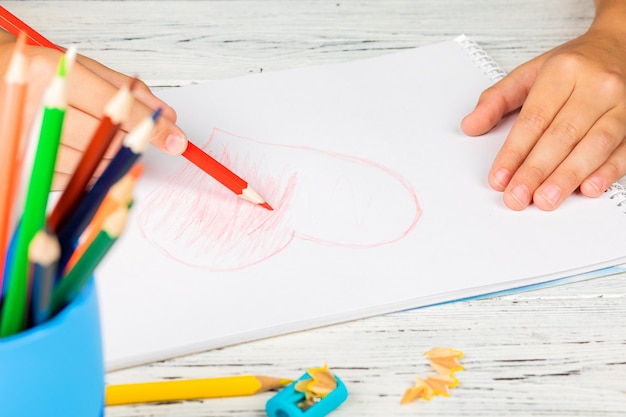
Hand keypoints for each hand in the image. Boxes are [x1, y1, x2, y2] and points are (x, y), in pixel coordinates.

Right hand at [0, 31, 187, 189]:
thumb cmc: (40, 76)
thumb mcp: (84, 70)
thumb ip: (128, 92)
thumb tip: (168, 117)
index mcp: (47, 75)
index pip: (115, 110)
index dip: (151, 127)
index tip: (176, 139)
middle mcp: (31, 109)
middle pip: (106, 143)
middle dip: (130, 143)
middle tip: (139, 139)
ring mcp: (22, 143)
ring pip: (91, 166)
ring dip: (108, 158)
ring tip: (96, 138)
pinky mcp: (21, 170)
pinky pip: (72, 182)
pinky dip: (86, 172)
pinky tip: (78, 152)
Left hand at [461, 28, 625, 209]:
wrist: (620, 46)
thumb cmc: (572, 67)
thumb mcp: (528, 73)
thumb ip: (497, 100)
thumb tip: (470, 126)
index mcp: (564, 72)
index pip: (534, 119)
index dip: (514, 152)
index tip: (499, 177)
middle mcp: (596, 86)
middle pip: (562, 135)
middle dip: (536, 171)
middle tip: (517, 196)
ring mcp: (622, 104)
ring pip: (594, 144)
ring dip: (567, 177)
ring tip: (544, 199)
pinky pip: (623, 149)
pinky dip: (607, 172)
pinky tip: (587, 188)